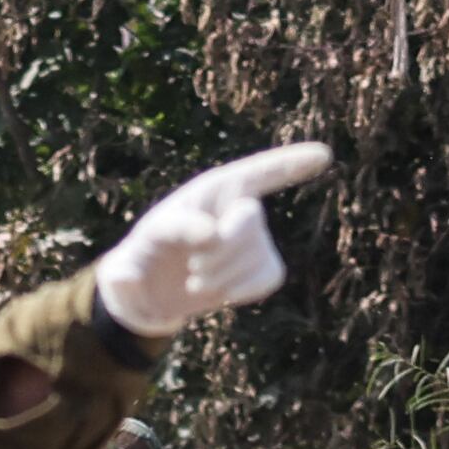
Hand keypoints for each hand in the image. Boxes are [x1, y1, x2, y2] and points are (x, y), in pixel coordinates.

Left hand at [95, 142, 335, 337]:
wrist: (153, 292)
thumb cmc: (139, 264)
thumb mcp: (125, 264)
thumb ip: (128, 266)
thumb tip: (167, 253)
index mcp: (209, 190)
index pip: (255, 173)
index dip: (289, 164)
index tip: (323, 156)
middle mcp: (238, 206)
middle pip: (247, 222)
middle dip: (218, 251)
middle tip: (191, 267)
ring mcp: (255, 236)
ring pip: (255, 255)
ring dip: (222, 277)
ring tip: (198, 278)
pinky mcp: (265, 266)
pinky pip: (268, 278)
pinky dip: (241, 291)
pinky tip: (222, 290)